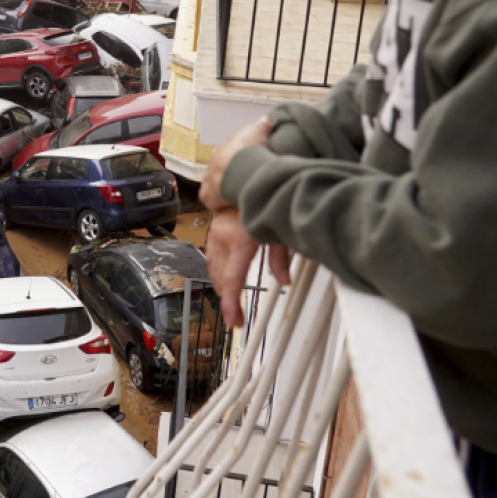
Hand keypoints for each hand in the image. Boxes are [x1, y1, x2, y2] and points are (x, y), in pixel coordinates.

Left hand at [199, 117, 273, 211]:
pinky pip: (211, 200)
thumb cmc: (250, 149)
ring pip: (215, 184)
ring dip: (224, 187)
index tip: (248, 163)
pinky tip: (229, 204)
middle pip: (220, 169)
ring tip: (239, 192)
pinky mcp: (207, 195)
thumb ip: (262, 126)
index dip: (238, 158)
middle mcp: (212, 163)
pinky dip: (218, 202)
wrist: (242, 168)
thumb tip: (265, 120)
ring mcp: (208, 179)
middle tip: (245, 178)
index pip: (228, 154)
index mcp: (222, 149)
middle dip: (230, 173)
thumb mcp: (259, 132)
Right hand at [205, 208, 291, 327]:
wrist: (242, 176)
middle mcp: (223, 239)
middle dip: (227, 299)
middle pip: (220, 278)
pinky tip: (222, 277)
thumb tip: (285, 280)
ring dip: (220, 286)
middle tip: (236, 316)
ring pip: (213, 268)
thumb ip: (281, 258)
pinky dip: (216, 271)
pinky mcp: (214, 230)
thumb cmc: (262, 198)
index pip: (232, 280)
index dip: (231, 305)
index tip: (234, 321)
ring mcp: (216, 234)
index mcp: (239, 241)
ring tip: (230, 301)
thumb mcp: (278, 230)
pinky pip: (211, 256)